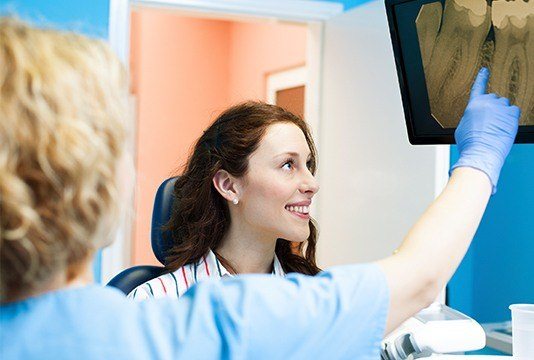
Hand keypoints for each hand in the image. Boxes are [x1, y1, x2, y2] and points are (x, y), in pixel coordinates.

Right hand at [450, 67, 519, 193]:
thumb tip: (475, 117)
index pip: (478, 87)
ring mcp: (501, 108)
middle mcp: (488, 103)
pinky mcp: (512, 115)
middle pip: (494, 99)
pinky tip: (504, 128)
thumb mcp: (462, 127)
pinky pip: (514, 111)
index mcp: (474, 104)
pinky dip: (510, 119)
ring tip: (496, 128)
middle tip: (490, 122)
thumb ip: (470, 116)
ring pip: (505, 106)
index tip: (485, 70)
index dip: (482, 78)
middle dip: (493, 108)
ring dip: (502, 114)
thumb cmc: (470, 143)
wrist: (481, 152)